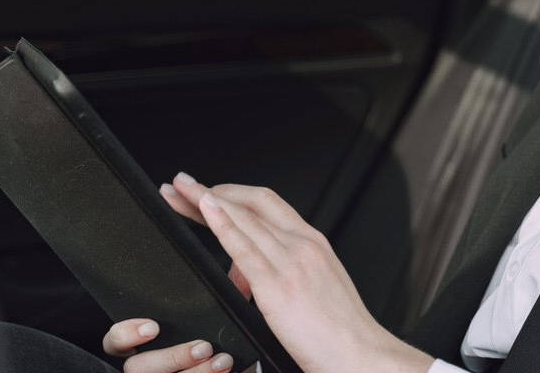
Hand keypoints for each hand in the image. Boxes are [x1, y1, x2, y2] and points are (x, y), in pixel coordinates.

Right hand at [101, 318, 239, 372]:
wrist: (234, 370)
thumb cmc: (212, 349)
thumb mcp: (205, 325)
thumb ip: (205, 307)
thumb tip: (233, 274)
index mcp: (140, 348)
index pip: (115, 342)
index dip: (126, 334)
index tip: (153, 326)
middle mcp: (144, 370)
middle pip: (136, 367)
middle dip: (172, 356)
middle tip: (203, 347)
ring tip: (222, 362)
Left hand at [160, 172, 432, 372]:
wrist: (361, 355)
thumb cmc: (339, 332)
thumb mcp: (311, 291)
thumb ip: (277, 275)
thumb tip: (240, 275)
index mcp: (312, 243)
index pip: (266, 204)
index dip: (232, 193)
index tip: (206, 191)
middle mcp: (303, 244)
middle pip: (250, 203)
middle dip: (211, 191)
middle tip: (182, 184)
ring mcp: (292, 262)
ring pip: (244, 217)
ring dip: (205, 201)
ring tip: (178, 193)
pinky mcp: (279, 286)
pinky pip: (244, 247)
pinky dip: (222, 224)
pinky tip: (205, 210)